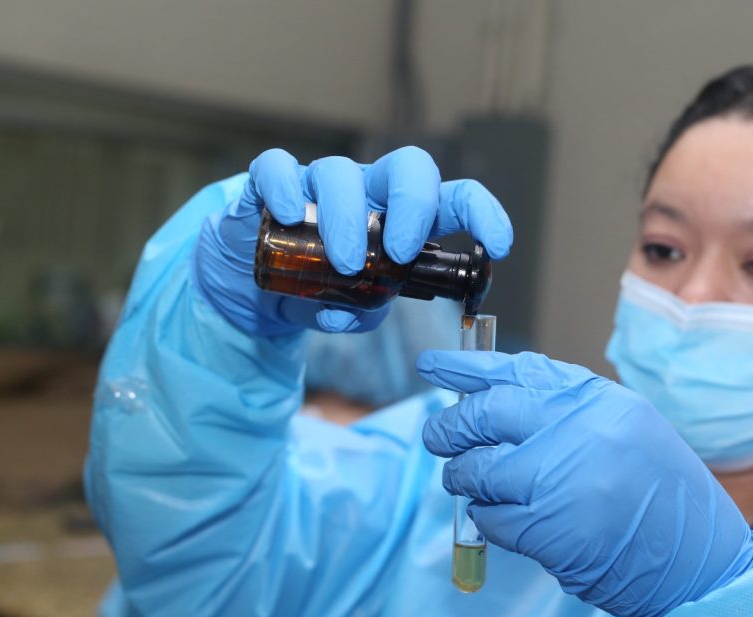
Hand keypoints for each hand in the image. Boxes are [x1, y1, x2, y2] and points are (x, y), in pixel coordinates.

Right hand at [192, 147, 512, 334]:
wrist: (252, 286)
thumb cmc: (315, 288)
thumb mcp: (346, 309)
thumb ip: (359, 311)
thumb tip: (350, 314)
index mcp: (400, 220)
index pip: (453, 200)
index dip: (482, 214)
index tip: (499, 244)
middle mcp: (367, 193)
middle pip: (409, 167)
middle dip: (414, 204)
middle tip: (402, 252)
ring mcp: (318, 184)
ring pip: (341, 172)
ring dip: (347, 219)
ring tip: (344, 265)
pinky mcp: (269, 186)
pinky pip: (278, 167)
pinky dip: (285, 186)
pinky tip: (287, 214)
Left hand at [418, 350, 752, 616]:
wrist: (697, 562)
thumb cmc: (663, 496)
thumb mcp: (626, 427)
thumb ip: (565, 411)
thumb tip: (495, 400)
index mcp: (596, 400)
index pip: (516, 370)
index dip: (465, 367)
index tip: (431, 364)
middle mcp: (576, 429)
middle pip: (484, 415)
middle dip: (449, 426)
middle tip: (436, 435)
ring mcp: (558, 478)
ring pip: (477, 468)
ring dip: (461, 476)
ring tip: (466, 480)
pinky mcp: (545, 529)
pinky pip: (489, 516)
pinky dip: (485, 518)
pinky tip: (500, 519)